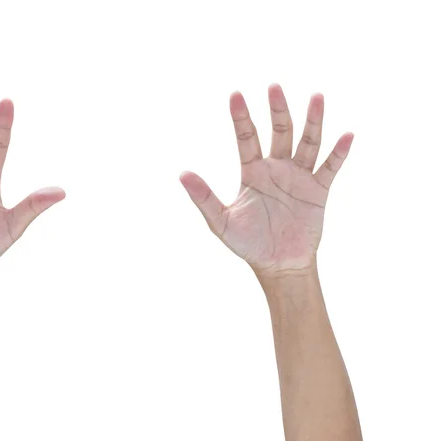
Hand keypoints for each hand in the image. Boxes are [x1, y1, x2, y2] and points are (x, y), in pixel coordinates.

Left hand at [180, 84, 352, 274]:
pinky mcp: (318, 191)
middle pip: (279, 132)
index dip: (241, 117)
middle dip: (277, 110)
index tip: (235, 94)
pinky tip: (347, 135)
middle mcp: (276, 168)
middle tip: (274, 87)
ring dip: (313, 121)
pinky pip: (330, 167)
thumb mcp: (220, 222)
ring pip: (307, 142)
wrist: (277, 265)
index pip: (246, 138)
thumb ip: (204, 198)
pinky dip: (339, 153)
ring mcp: (298, 177)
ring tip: (317, 96)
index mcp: (252, 172)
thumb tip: (182, 174)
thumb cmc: (247, 244)